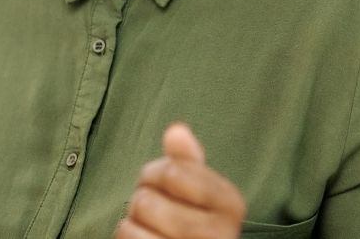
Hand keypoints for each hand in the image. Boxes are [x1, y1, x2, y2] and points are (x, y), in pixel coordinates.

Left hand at [116, 122, 246, 238]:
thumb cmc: (194, 224)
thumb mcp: (198, 191)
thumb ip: (187, 162)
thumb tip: (177, 130)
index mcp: (231, 204)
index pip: (172, 172)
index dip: (155, 173)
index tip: (163, 185)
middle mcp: (220, 234)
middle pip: (147, 200)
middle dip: (143, 201)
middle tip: (156, 212)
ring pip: (133, 224)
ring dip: (134, 223)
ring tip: (152, 228)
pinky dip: (128, 237)